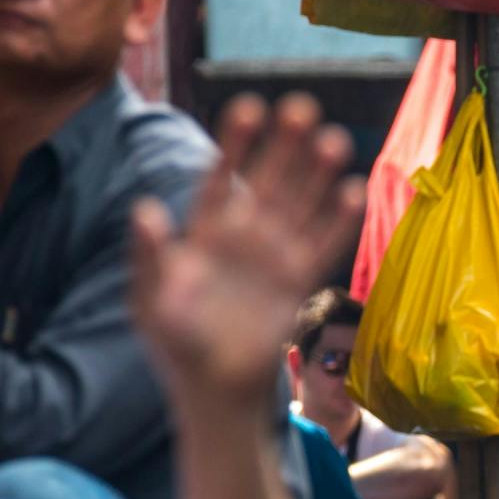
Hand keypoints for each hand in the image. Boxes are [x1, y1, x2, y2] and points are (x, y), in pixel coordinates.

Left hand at [132, 95, 361, 403]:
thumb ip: (151, 256)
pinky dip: (339, 220)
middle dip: (283, 146)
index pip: (219, 180)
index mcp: (202, 235)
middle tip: (301, 107)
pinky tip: (354, 190)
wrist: (214, 391)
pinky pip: (323, 245)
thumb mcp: (151, 303)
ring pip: (299, 205)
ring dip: (316, 174)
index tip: (248, 109)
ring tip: (334, 139)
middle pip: (266, 182)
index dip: (234, 145)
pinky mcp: (298, 283)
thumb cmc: (175, 347)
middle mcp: (242, 238)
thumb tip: (145, 208)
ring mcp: (273, 258)